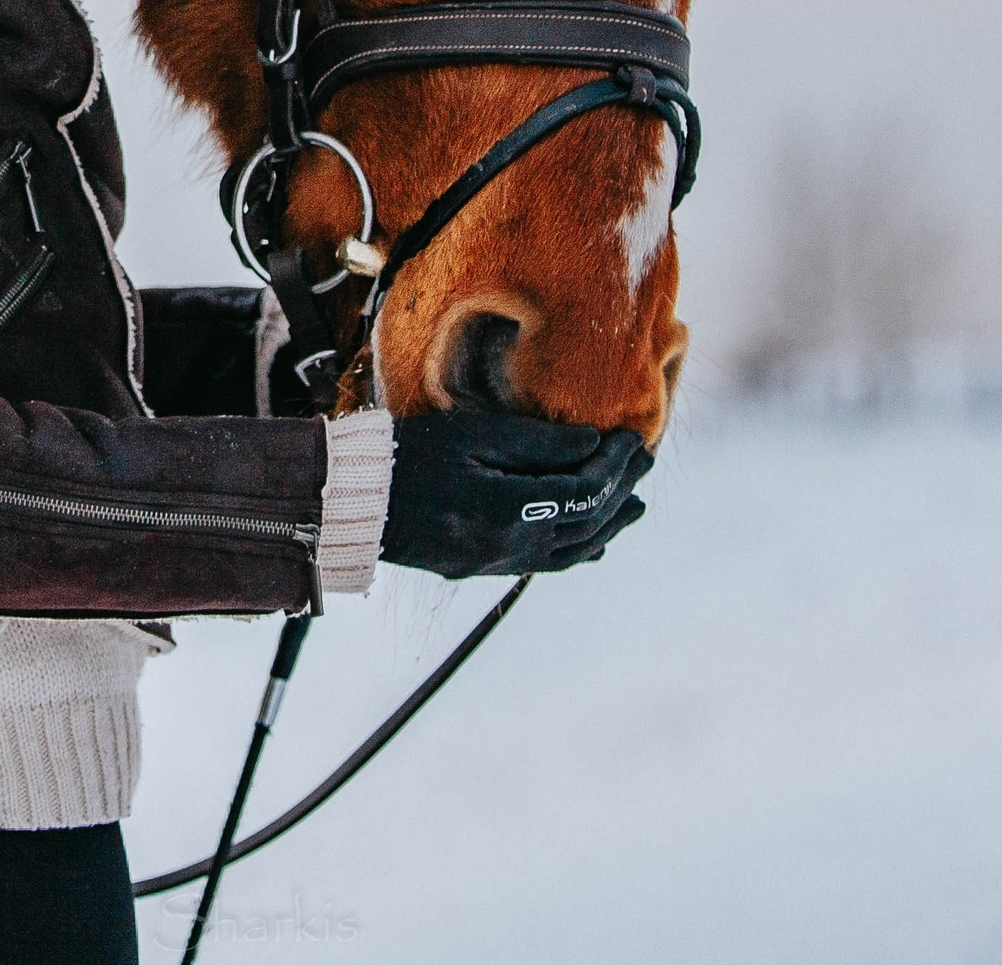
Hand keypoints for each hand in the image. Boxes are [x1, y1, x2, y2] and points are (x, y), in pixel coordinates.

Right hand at [381, 415, 652, 578]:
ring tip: (634, 507)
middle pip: (586, 523)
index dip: (614, 465)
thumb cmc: (410, 455)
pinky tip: (592, 543)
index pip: (585, 490)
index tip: (633, 439)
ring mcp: (498, 562)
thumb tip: (591, 442)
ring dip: (608, 526)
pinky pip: (547, 564)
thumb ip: (535, 442)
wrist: (356, 503)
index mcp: (511, 510)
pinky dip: (578, 550)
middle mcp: (512, 546)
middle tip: (644, 464)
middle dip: (620, 490)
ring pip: (572, 551)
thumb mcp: (472, 434)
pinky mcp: (483, 567)